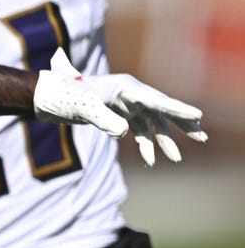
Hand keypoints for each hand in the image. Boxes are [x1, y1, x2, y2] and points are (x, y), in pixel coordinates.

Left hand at [34, 48, 206, 165]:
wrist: (46, 97)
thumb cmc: (64, 96)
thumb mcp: (85, 108)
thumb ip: (105, 120)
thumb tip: (125, 132)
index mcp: (124, 87)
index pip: (156, 100)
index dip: (177, 109)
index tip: (198, 115)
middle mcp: (128, 93)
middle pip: (161, 109)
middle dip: (180, 124)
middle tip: (201, 137)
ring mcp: (123, 104)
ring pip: (151, 123)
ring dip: (162, 140)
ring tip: (175, 159)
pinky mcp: (116, 114)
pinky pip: (137, 131)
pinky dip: (144, 144)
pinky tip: (149, 161)